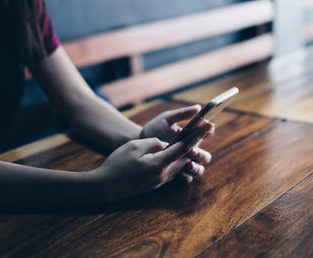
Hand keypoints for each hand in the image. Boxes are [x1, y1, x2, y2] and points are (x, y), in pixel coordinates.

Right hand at [98, 122, 212, 202]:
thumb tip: (164, 145)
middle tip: (203, 132)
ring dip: (185, 155)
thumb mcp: (134, 147)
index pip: (183, 148)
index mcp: (159, 164)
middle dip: (195, 145)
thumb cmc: (117, 164)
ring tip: (188, 144)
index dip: (197, 136)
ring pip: (179, 166)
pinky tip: (172, 157)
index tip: (208, 126)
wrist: (105, 186)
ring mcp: (160, 181)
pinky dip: (175, 163)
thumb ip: (153, 143)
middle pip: (185, 158)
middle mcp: (163, 175)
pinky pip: (171, 172)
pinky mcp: (155, 185)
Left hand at [140, 105, 213, 181]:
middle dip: (201, 154)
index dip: (208, 131)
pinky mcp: (176, 172)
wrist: (139, 143)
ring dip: (196, 167)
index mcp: (191, 136)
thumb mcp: (166, 119)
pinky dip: (187, 176)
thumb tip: (198, 108)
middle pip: (205, 156)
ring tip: (188, 164)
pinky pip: (187, 178)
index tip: (207, 128)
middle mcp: (190, 150)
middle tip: (192, 150)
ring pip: (199, 168)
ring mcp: (184, 162)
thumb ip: (181, 114)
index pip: (206, 134)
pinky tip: (181, 172)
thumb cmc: (154, 129)